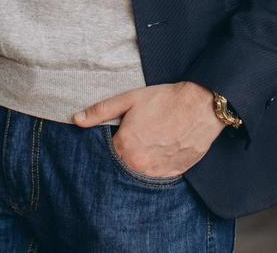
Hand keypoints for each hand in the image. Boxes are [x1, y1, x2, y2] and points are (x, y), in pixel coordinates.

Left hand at [73, 81, 224, 179]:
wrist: (200, 106)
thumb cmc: (165, 100)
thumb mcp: (129, 99)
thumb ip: (100, 111)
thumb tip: (76, 119)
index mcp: (124, 147)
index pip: (106, 157)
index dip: (110, 147)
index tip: (116, 139)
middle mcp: (138, 165)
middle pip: (122, 168)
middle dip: (123, 158)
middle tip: (135, 141)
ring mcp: (157, 172)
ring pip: (139, 175)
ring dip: (139, 165)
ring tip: (148, 146)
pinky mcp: (173, 174)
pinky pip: (158, 177)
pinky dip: (156, 168)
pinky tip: (160, 153)